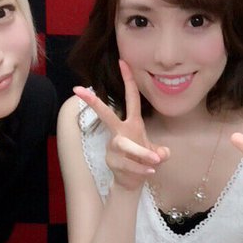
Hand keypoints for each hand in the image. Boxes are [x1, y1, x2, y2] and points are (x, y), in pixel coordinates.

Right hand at [73, 60, 169, 191]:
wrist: (133, 181)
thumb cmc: (143, 160)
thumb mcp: (156, 153)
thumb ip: (160, 152)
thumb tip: (163, 154)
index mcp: (132, 123)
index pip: (131, 98)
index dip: (128, 80)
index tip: (123, 61)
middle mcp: (121, 132)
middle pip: (106, 115)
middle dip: (94, 102)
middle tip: (78, 90)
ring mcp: (114, 147)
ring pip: (123, 145)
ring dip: (140, 152)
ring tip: (155, 161)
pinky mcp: (113, 161)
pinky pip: (128, 164)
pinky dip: (141, 169)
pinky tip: (151, 172)